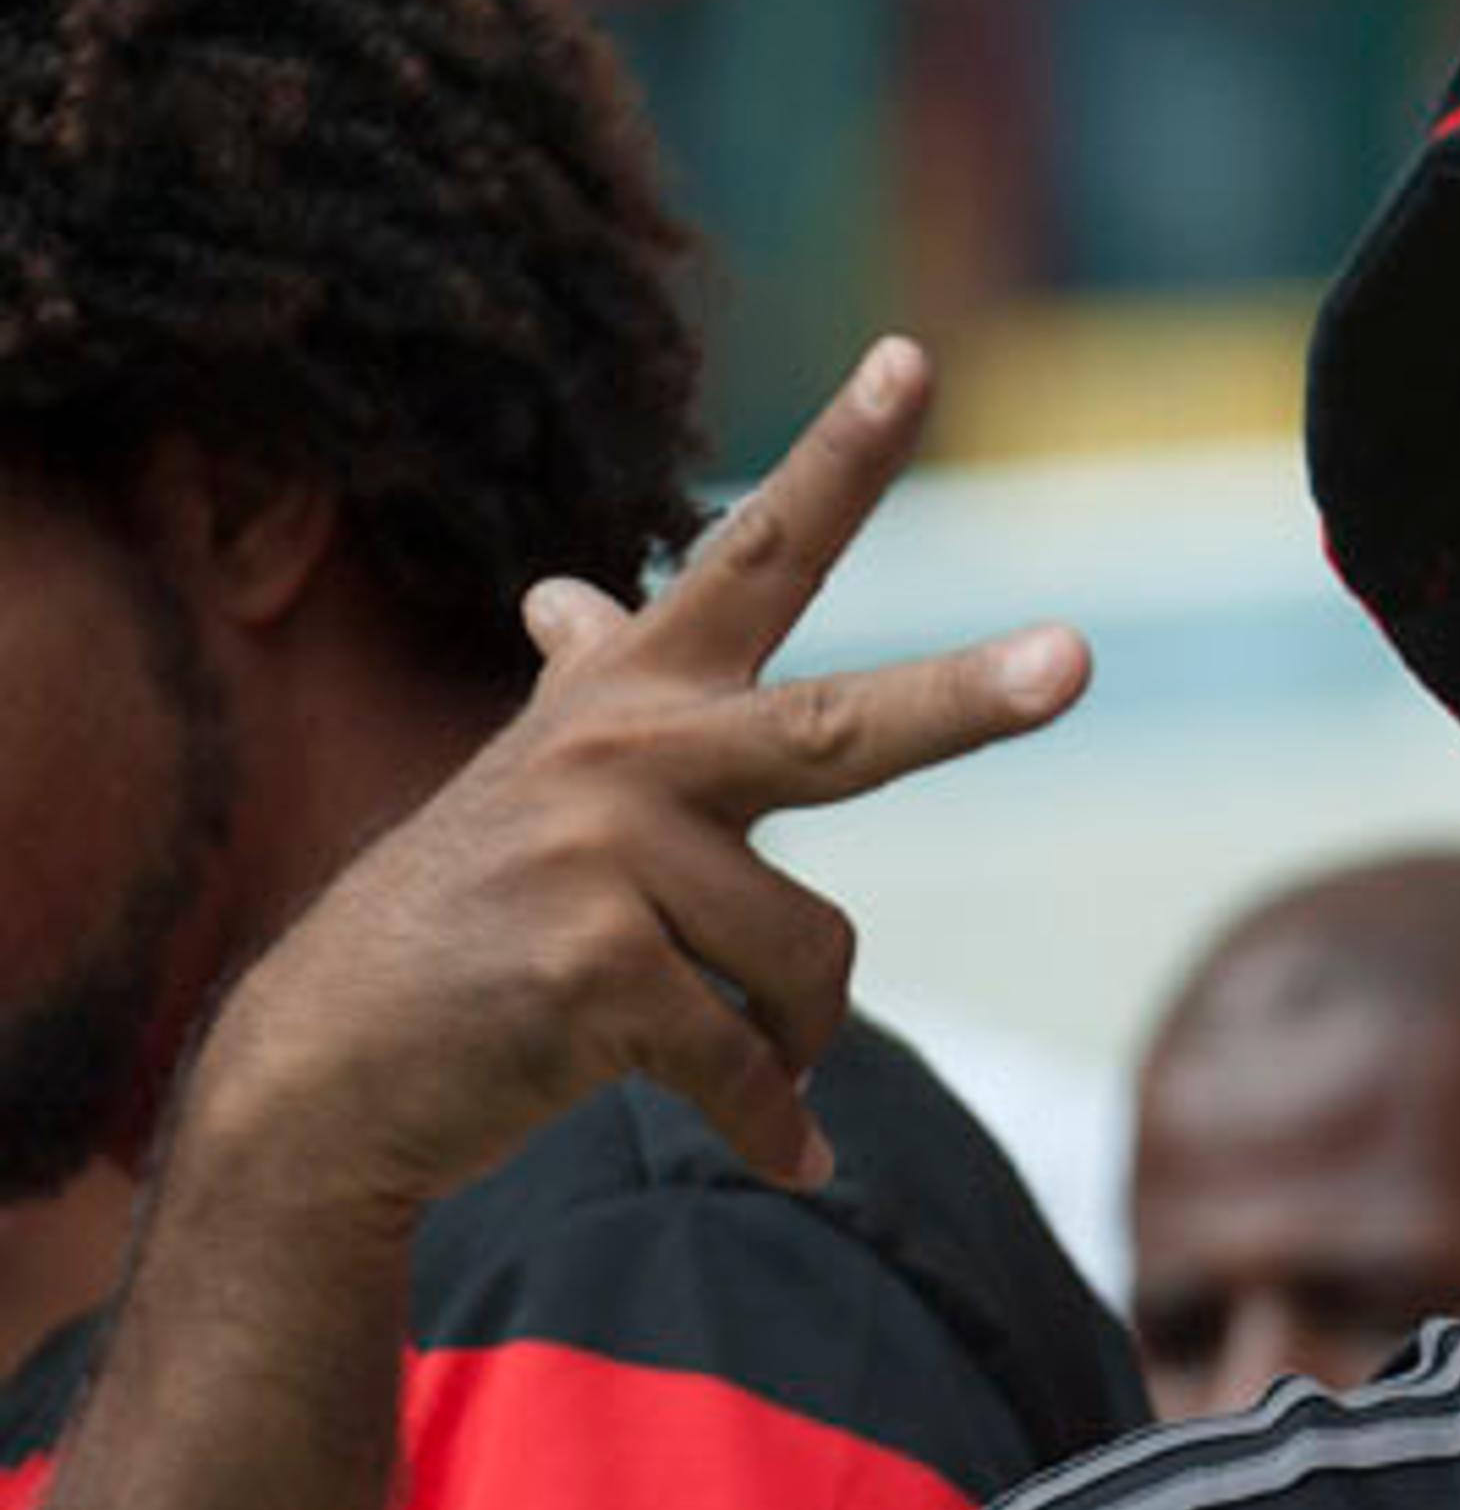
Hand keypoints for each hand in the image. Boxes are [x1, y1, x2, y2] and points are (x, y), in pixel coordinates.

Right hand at [181, 339, 1087, 1224]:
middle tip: (1078, 656)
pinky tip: (782, 1153)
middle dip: (970, 698)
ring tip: (722, 1048)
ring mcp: (609, 863)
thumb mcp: (532, 780)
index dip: (841, 456)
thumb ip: (586, 684)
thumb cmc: (468, 917)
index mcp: (635, 698)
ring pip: (814, 960)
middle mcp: (629, 756)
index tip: (916, 356)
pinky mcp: (600, 977)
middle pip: (844, 727)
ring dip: (796, 1035)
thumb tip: (573, 590)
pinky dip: (776, 1126)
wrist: (330, 1067)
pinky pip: (752, 1064)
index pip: (759, 556)